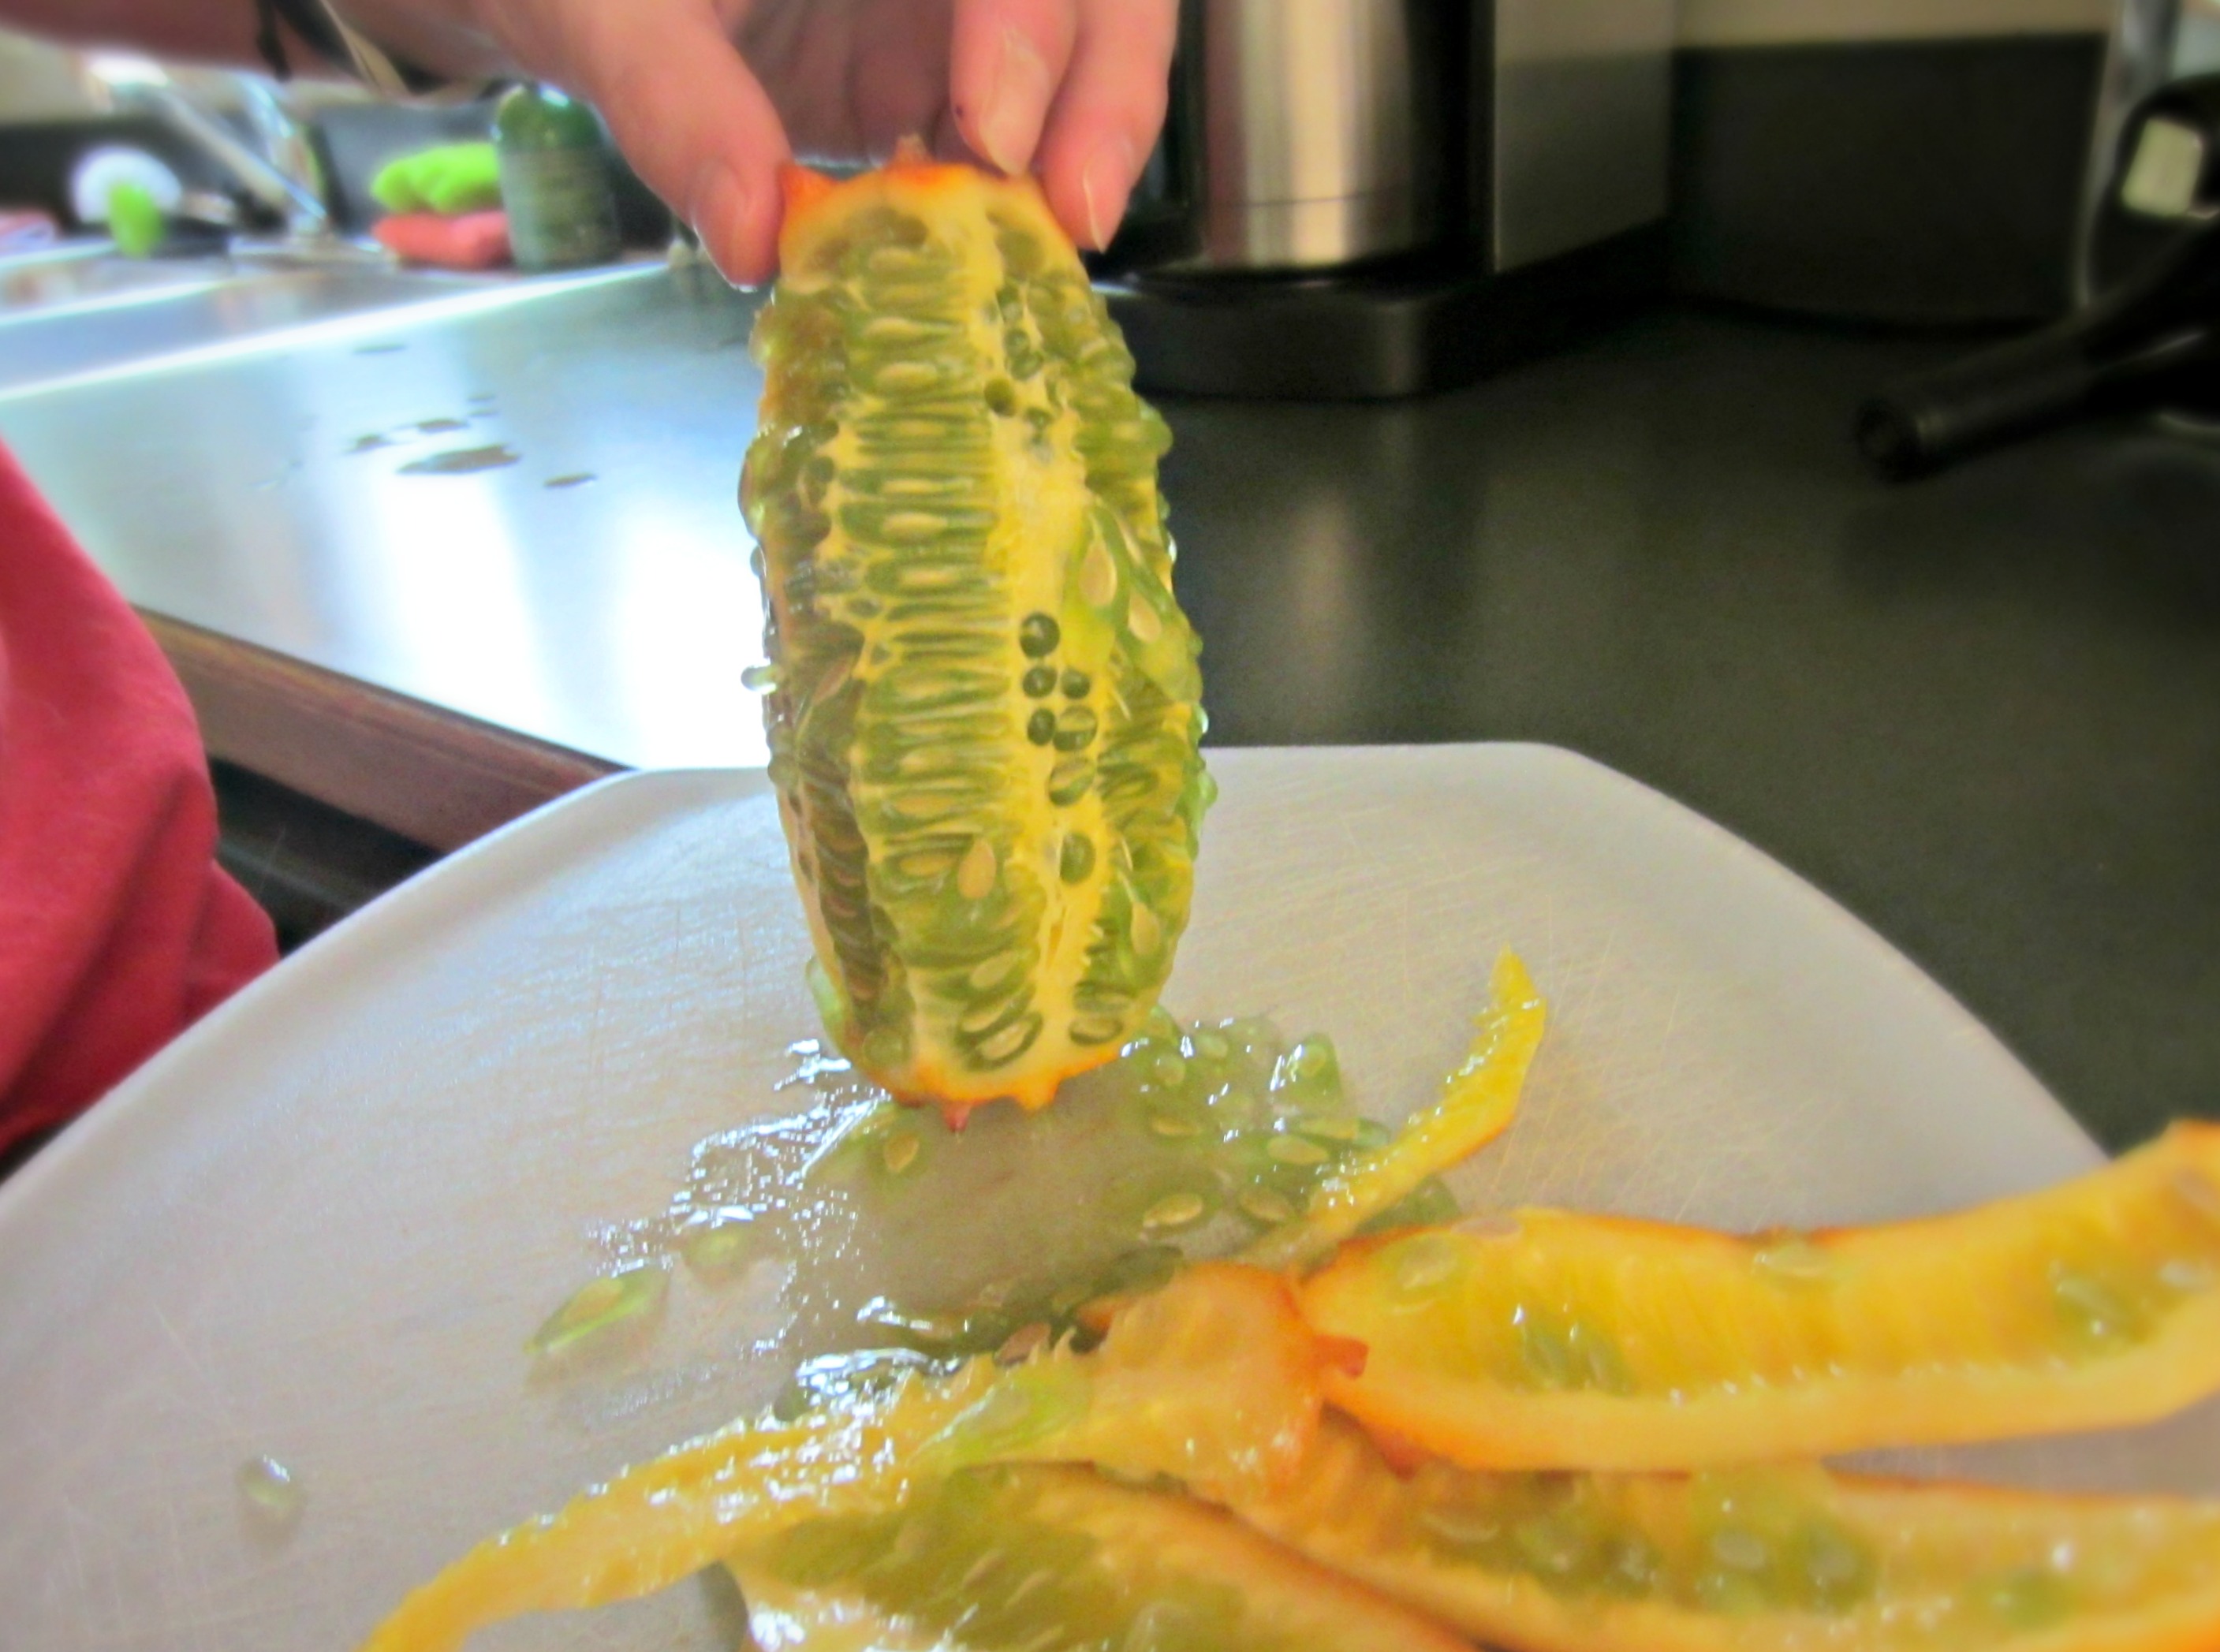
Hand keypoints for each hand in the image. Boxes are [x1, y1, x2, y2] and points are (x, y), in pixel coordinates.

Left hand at [453, 0, 1176, 281]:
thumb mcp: (598, 10)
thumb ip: (673, 100)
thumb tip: (754, 239)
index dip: (1031, 26)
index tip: (997, 136)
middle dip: (1108, 93)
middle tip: (1074, 217)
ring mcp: (949, 15)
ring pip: (1079, 63)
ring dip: (1077, 159)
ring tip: (1042, 257)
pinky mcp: (931, 86)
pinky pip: (1011, 142)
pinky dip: (1010, 208)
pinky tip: (983, 265)